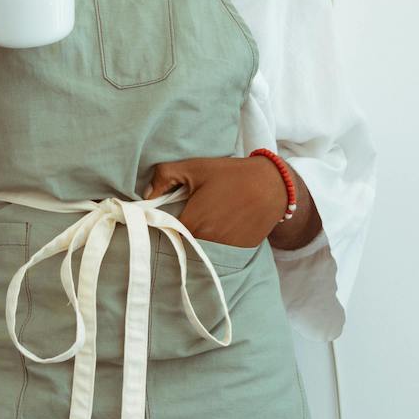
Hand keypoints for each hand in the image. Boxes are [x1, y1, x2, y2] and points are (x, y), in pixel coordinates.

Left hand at [146, 156, 288, 248]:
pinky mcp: (240, 251)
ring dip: (200, 235)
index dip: (162, 223)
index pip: (166, 231)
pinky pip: (220, 249)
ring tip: (210, 215)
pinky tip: (225, 221)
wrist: (272, 185)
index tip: (164, 214)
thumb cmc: (230, 175)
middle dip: (182, 228)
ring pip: (201, 246)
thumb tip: (146, 194)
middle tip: (190, 211)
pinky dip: (218, 239)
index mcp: (193, 223)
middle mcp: (207, 242)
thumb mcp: (195, 168)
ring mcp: (225, 249)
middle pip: (183, 240)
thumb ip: (164, 176)